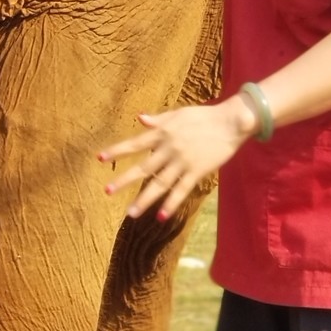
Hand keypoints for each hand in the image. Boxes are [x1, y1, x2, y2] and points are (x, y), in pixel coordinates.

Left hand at [98, 97, 256, 220]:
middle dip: (124, 180)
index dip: (117, 151)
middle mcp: (169, 149)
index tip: (100, 158)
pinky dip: (171, 204)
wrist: (231, 122)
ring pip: (160, 184)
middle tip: (107, 191)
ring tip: (130, 213)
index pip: (134, 143)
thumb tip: (139, 118)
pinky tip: (160, 216)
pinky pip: (181, 190)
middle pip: (143, 168)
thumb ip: (158, 119)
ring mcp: (183, 162)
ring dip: (144, 199)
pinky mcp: (197, 172)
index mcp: (162, 133)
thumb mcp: (178, 113)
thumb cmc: (204, 116)